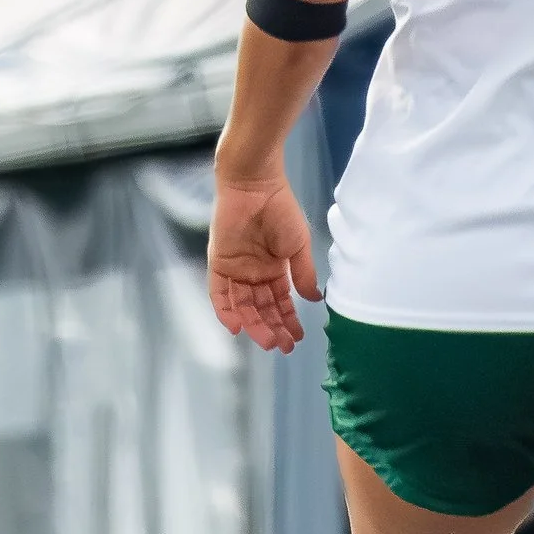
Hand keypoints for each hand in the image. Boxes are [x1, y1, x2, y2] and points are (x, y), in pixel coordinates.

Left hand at [207, 172, 321, 352]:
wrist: (256, 186)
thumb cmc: (281, 211)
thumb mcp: (298, 245)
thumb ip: (303, 273)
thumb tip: (314, 299)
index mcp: (273, 269)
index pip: (280, 302)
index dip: (288, 321)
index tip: (297, 339)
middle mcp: (253, 274)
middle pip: (261, 308)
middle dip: (272, 328)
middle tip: (282, 346)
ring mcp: (235, 270)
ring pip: (242, 305)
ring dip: (253, 324)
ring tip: (267, 340)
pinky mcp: (219, 264)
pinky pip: (219, 293)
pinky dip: (225, 310)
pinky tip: (237, 327)